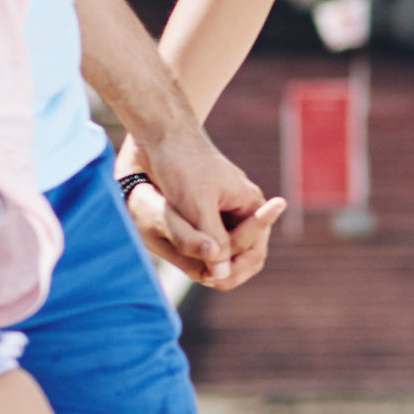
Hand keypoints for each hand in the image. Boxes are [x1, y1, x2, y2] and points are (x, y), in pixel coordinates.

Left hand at [121, 127, 287, 290]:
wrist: (159, 135)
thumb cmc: (182, 165)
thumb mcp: (197, 205)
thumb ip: (213, 240)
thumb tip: (222, 275)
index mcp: (251, 205)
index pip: (254, 254)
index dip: (235, 272)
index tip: (209, 279)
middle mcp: (240, 210)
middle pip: (240, 255)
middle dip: (223, 270)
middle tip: (199, 277)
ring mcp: (222, 210)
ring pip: (221, 250)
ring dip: (207, 261)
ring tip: (188, 268)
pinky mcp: (203, 209)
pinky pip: (205, 239)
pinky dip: (195, 250)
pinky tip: (179, 253)